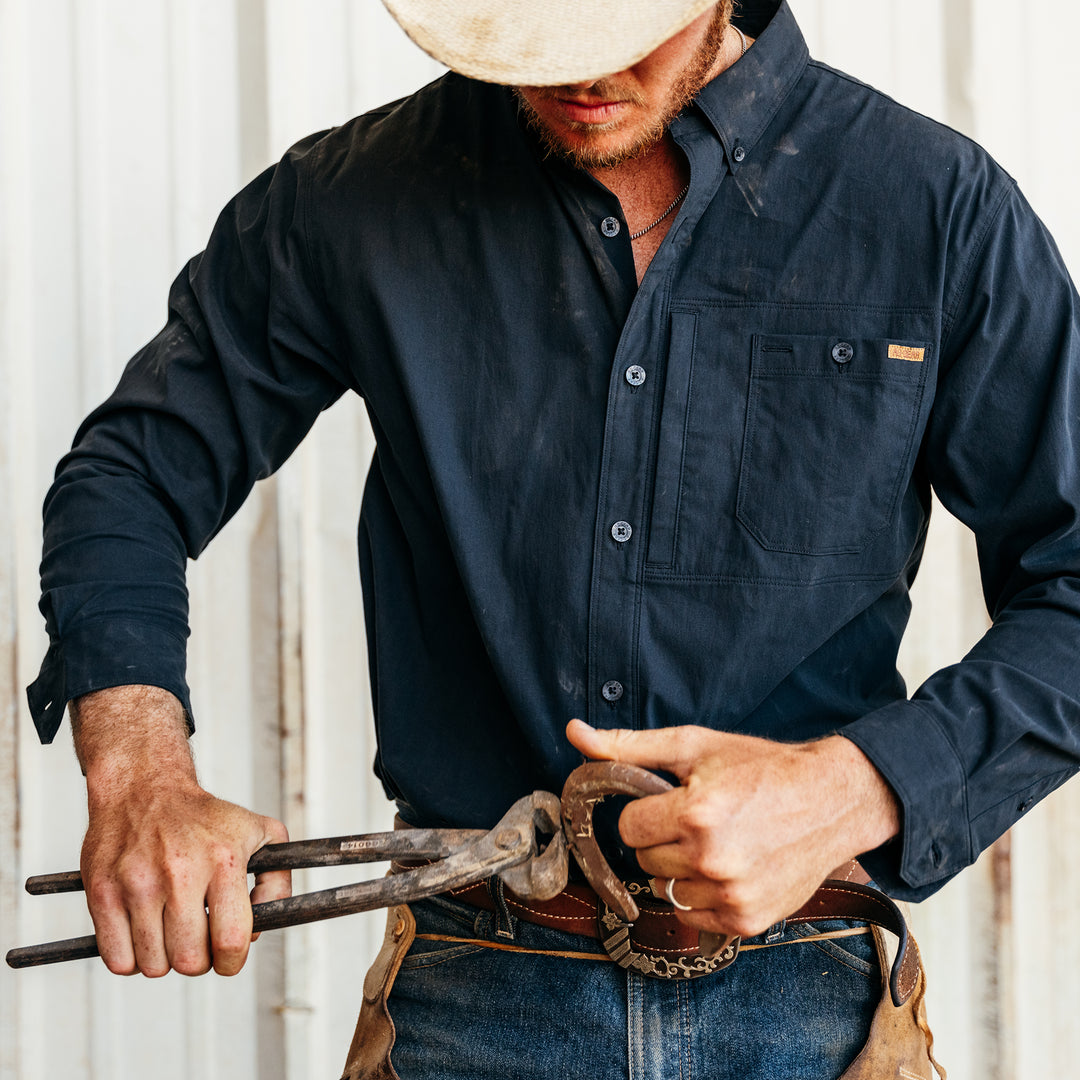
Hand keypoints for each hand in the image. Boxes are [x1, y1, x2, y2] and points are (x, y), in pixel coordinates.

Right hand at [72, 686, 290, 976]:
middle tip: (197, 942)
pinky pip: (117, 959)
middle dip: (198, 962)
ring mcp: (138, 883)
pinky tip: (143, 932)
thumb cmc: (204, 817)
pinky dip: (132, 958)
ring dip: (164, 960)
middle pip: (190, 960)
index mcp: (224, 861)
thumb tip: (260, 929)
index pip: (231, 940)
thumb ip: (276, 881)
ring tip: (169, 930)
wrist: (144, 787)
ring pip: (153, 965)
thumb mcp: (261, 833)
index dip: (232, 962)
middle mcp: (180, 872)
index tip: (229, 958)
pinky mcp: (103, 892)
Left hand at [566, 719, 898, 937]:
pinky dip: (703, 897)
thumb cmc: (760, 768)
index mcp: (695, 814)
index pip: (629, 829)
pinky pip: (694, 917)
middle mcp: (712, 860)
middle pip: (644, 861)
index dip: (647, 813)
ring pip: (667, 890)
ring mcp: (731, 895)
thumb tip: (574, 734)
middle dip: (662, 839)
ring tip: (718, 844)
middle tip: (701, 820)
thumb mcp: (693, 745)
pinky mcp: (747, 921)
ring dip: (681, 870)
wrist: (831, 799)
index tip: (674, 802)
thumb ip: (628, 747)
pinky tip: (730, 868)